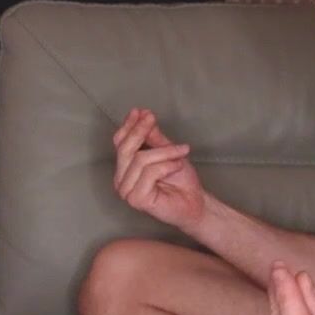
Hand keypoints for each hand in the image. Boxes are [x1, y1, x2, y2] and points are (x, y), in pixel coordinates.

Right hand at [112, 107, 205, 229]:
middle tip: (152, 119)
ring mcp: (126, 191)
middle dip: (140, 131)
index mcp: (124, 168)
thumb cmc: (180, 180)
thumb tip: (143, 115)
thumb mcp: (168, 151)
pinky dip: (166, 165)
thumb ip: (154, 137)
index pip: (119, 143)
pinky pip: (149, 172)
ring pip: (140, 159)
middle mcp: (121, 179)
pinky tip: (177, 166)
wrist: (194, 202)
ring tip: (181, 152)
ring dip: (164, 152)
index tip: (140, 111)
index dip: (128, 126)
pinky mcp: (136, 199)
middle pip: (125, 149)